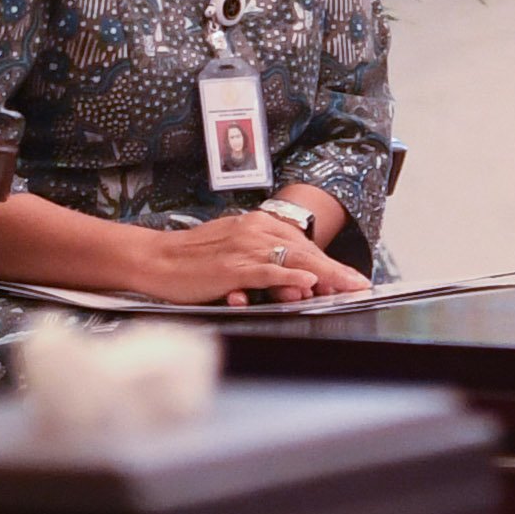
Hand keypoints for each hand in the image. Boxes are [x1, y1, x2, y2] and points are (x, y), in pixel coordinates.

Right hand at [126, 209, 370, 307]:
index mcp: (256, 226)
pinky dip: (288, 276)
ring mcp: (244, 248)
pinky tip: (308, 282)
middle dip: (336, 271)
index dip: (329, 264)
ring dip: (323, 275)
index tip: (351, 278)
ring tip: (347, 287)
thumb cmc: (191, 261)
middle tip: (360, 285)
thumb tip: (297, 282)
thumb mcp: (233, 255)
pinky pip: (266, 270)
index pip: (301, 245)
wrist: (155, 259)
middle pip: (304, 251)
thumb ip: (264, 266)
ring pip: (292, 259)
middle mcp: (254, 231)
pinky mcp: (231, 266)